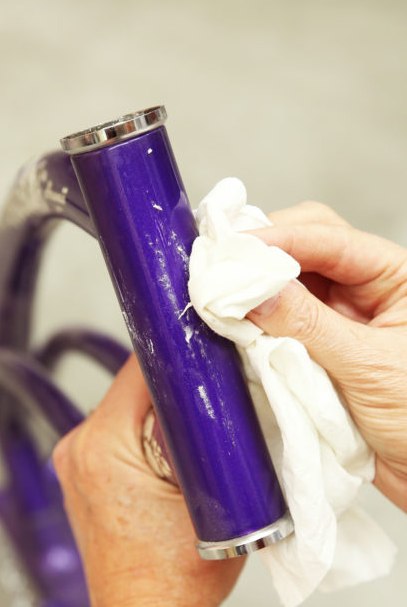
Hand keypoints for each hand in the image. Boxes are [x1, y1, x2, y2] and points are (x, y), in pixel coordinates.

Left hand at [52, 357, 241, 606]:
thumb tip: (216, 386)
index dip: (180, 354)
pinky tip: (178, 469)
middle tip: (217, 404)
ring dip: (164, 420)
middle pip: (132, 389)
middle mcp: (76, 451)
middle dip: (177, 391)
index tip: (210, 347)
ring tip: (199, 449)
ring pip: (128, 414)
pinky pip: (120, 441)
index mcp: (100, 446)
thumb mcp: (215, 496)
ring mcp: (75, 468)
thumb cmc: (175, 582)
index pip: (139, 367)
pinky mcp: (83, 482)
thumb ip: (211, 435)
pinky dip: (149, 443)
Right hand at [246, 202, 406, 509]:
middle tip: (217, 269)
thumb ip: (310, 324)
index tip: (231, 252)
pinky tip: (232, 327)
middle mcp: (366, 292)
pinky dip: (252, 326)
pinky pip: (276, 327)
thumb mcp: (370, 367)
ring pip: (284, 287)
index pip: (330, 238)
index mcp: (396, 279)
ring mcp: (338, 323)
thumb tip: (252, 289)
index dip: (278, 239)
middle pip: (303, 250)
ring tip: (218, 297)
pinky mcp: (316, 354)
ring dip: (253, 292)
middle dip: (260, 256)